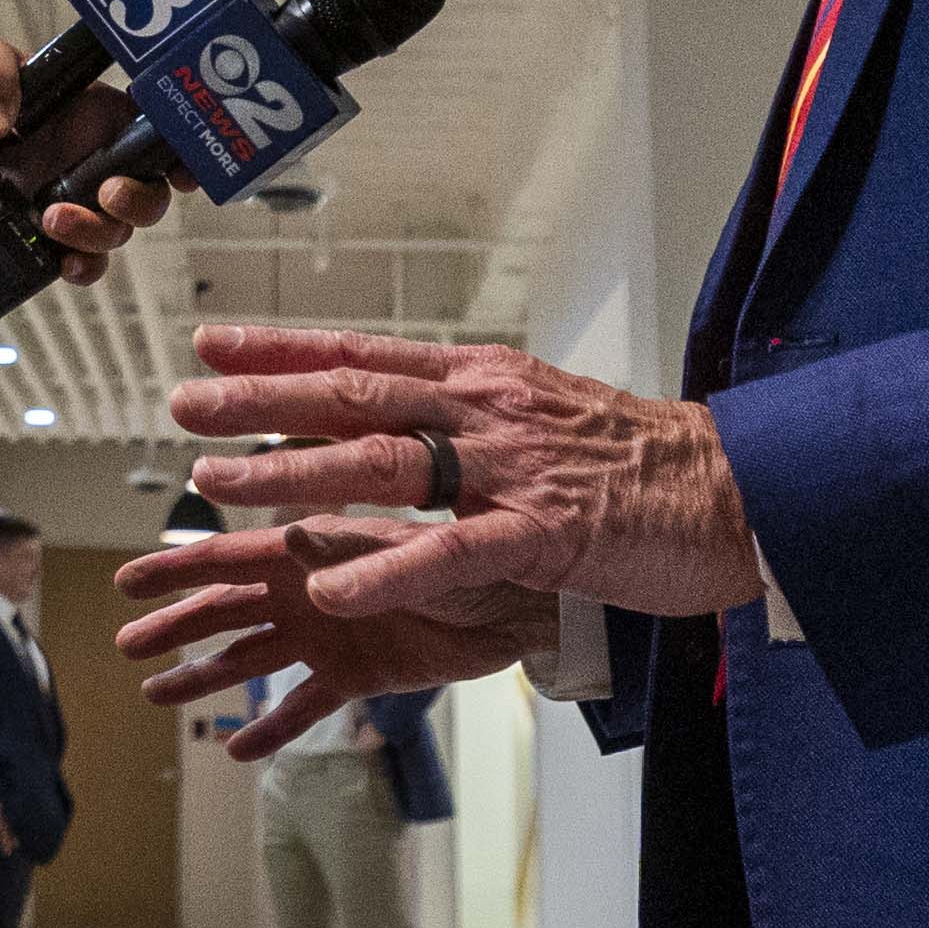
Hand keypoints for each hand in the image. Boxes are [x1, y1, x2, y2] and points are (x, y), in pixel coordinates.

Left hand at [0, 34, 172, 283]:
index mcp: (83, 112)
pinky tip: (63, 264)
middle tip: (107, 193)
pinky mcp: (32, 238)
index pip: (150, 129)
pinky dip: (80, 268)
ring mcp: (61, 203)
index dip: (181, 150)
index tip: (184, 168)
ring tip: (52, 218)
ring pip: (113, 231)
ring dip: (98, 232)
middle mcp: (83, 161)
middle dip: (140, 200)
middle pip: (145, 190)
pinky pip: (75, 262)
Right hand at [113, 516, 547, 760]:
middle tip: (125, 643)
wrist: (526, 605)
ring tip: (157, 694)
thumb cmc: (474, 558)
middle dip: (176, 625)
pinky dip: (271, 727)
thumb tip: (294, 540)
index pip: (230, 561)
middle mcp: (311, 592)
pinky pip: (303, 706)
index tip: (127, 582)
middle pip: (227, 611)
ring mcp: (331, 636)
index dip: (177, 572)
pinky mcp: (359, 676)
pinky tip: (235, 748)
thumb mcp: (408, 551)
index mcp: (314, 552)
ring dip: (206, 676)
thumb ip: (348, 552)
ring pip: (252, 660)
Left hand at [166, 325, 768, 623]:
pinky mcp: (547, 532)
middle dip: (260, 400)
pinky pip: (452, 551)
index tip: (210, 342)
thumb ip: (474, 418)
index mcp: (486, 381)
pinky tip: (329, 585)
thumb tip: (403, 416)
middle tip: (184, 405)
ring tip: (221, 481)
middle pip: (356, 396)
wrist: (743, 488)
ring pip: (385, 462)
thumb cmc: (644, 462)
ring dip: (295, 472)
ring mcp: (515, 469)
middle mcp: (489, 410)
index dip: (282, 349)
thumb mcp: (546, 418)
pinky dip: (387, 568)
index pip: (367, 354)